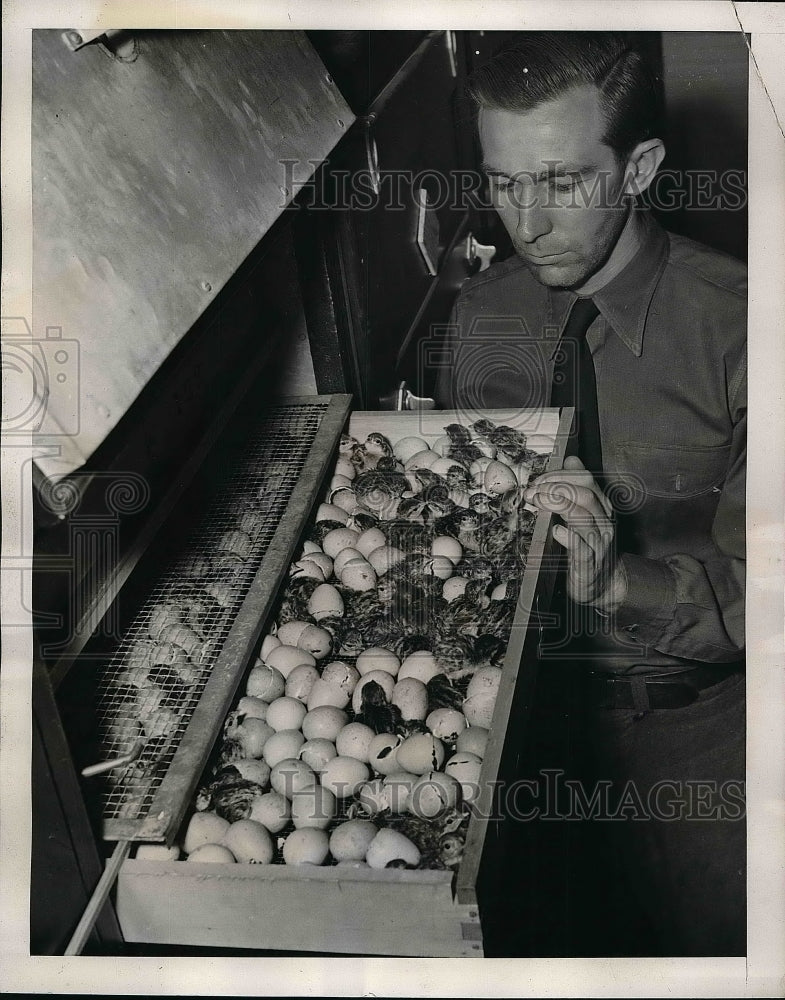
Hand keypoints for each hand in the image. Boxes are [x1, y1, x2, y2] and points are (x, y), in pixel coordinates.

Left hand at [523, 456, 626, 607]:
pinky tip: (555, 530)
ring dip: (557, 505)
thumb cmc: (587, 547)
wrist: (600, 585)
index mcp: (603, 506)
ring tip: (537, 502)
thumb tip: (571, 460)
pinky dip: (568, 536)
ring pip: (583, 517)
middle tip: (532, 493)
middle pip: (585, 494)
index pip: (585, 480)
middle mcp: (604, 522)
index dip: (559, 477)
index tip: (537, 482)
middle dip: (555, 488)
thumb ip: (577, 487)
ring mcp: (599, 543)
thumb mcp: (583, 513)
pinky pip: (581, 547)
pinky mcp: (589, 564)